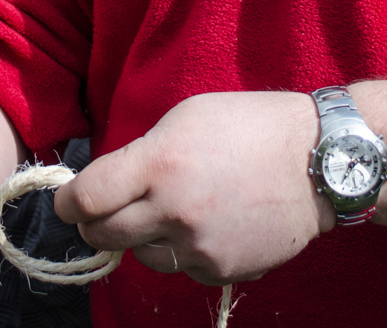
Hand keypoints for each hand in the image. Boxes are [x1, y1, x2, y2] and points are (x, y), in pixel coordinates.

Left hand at [53, 91, 330, 284]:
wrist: (319, 163)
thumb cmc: (251, 126)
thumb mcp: (187, 116)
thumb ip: (143, 152)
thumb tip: (109, 182)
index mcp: (160, 163)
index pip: (86, 197)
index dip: (67, 202)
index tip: (68, 201)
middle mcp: (173, 210)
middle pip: (103, 235)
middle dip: (95, 224)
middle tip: (103, 212)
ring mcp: (199, 246)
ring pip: (142, 255)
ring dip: (144, 237)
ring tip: (172, 210)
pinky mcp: (222, 270)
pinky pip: (182, 266)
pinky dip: (184, 250)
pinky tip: (208, 223)